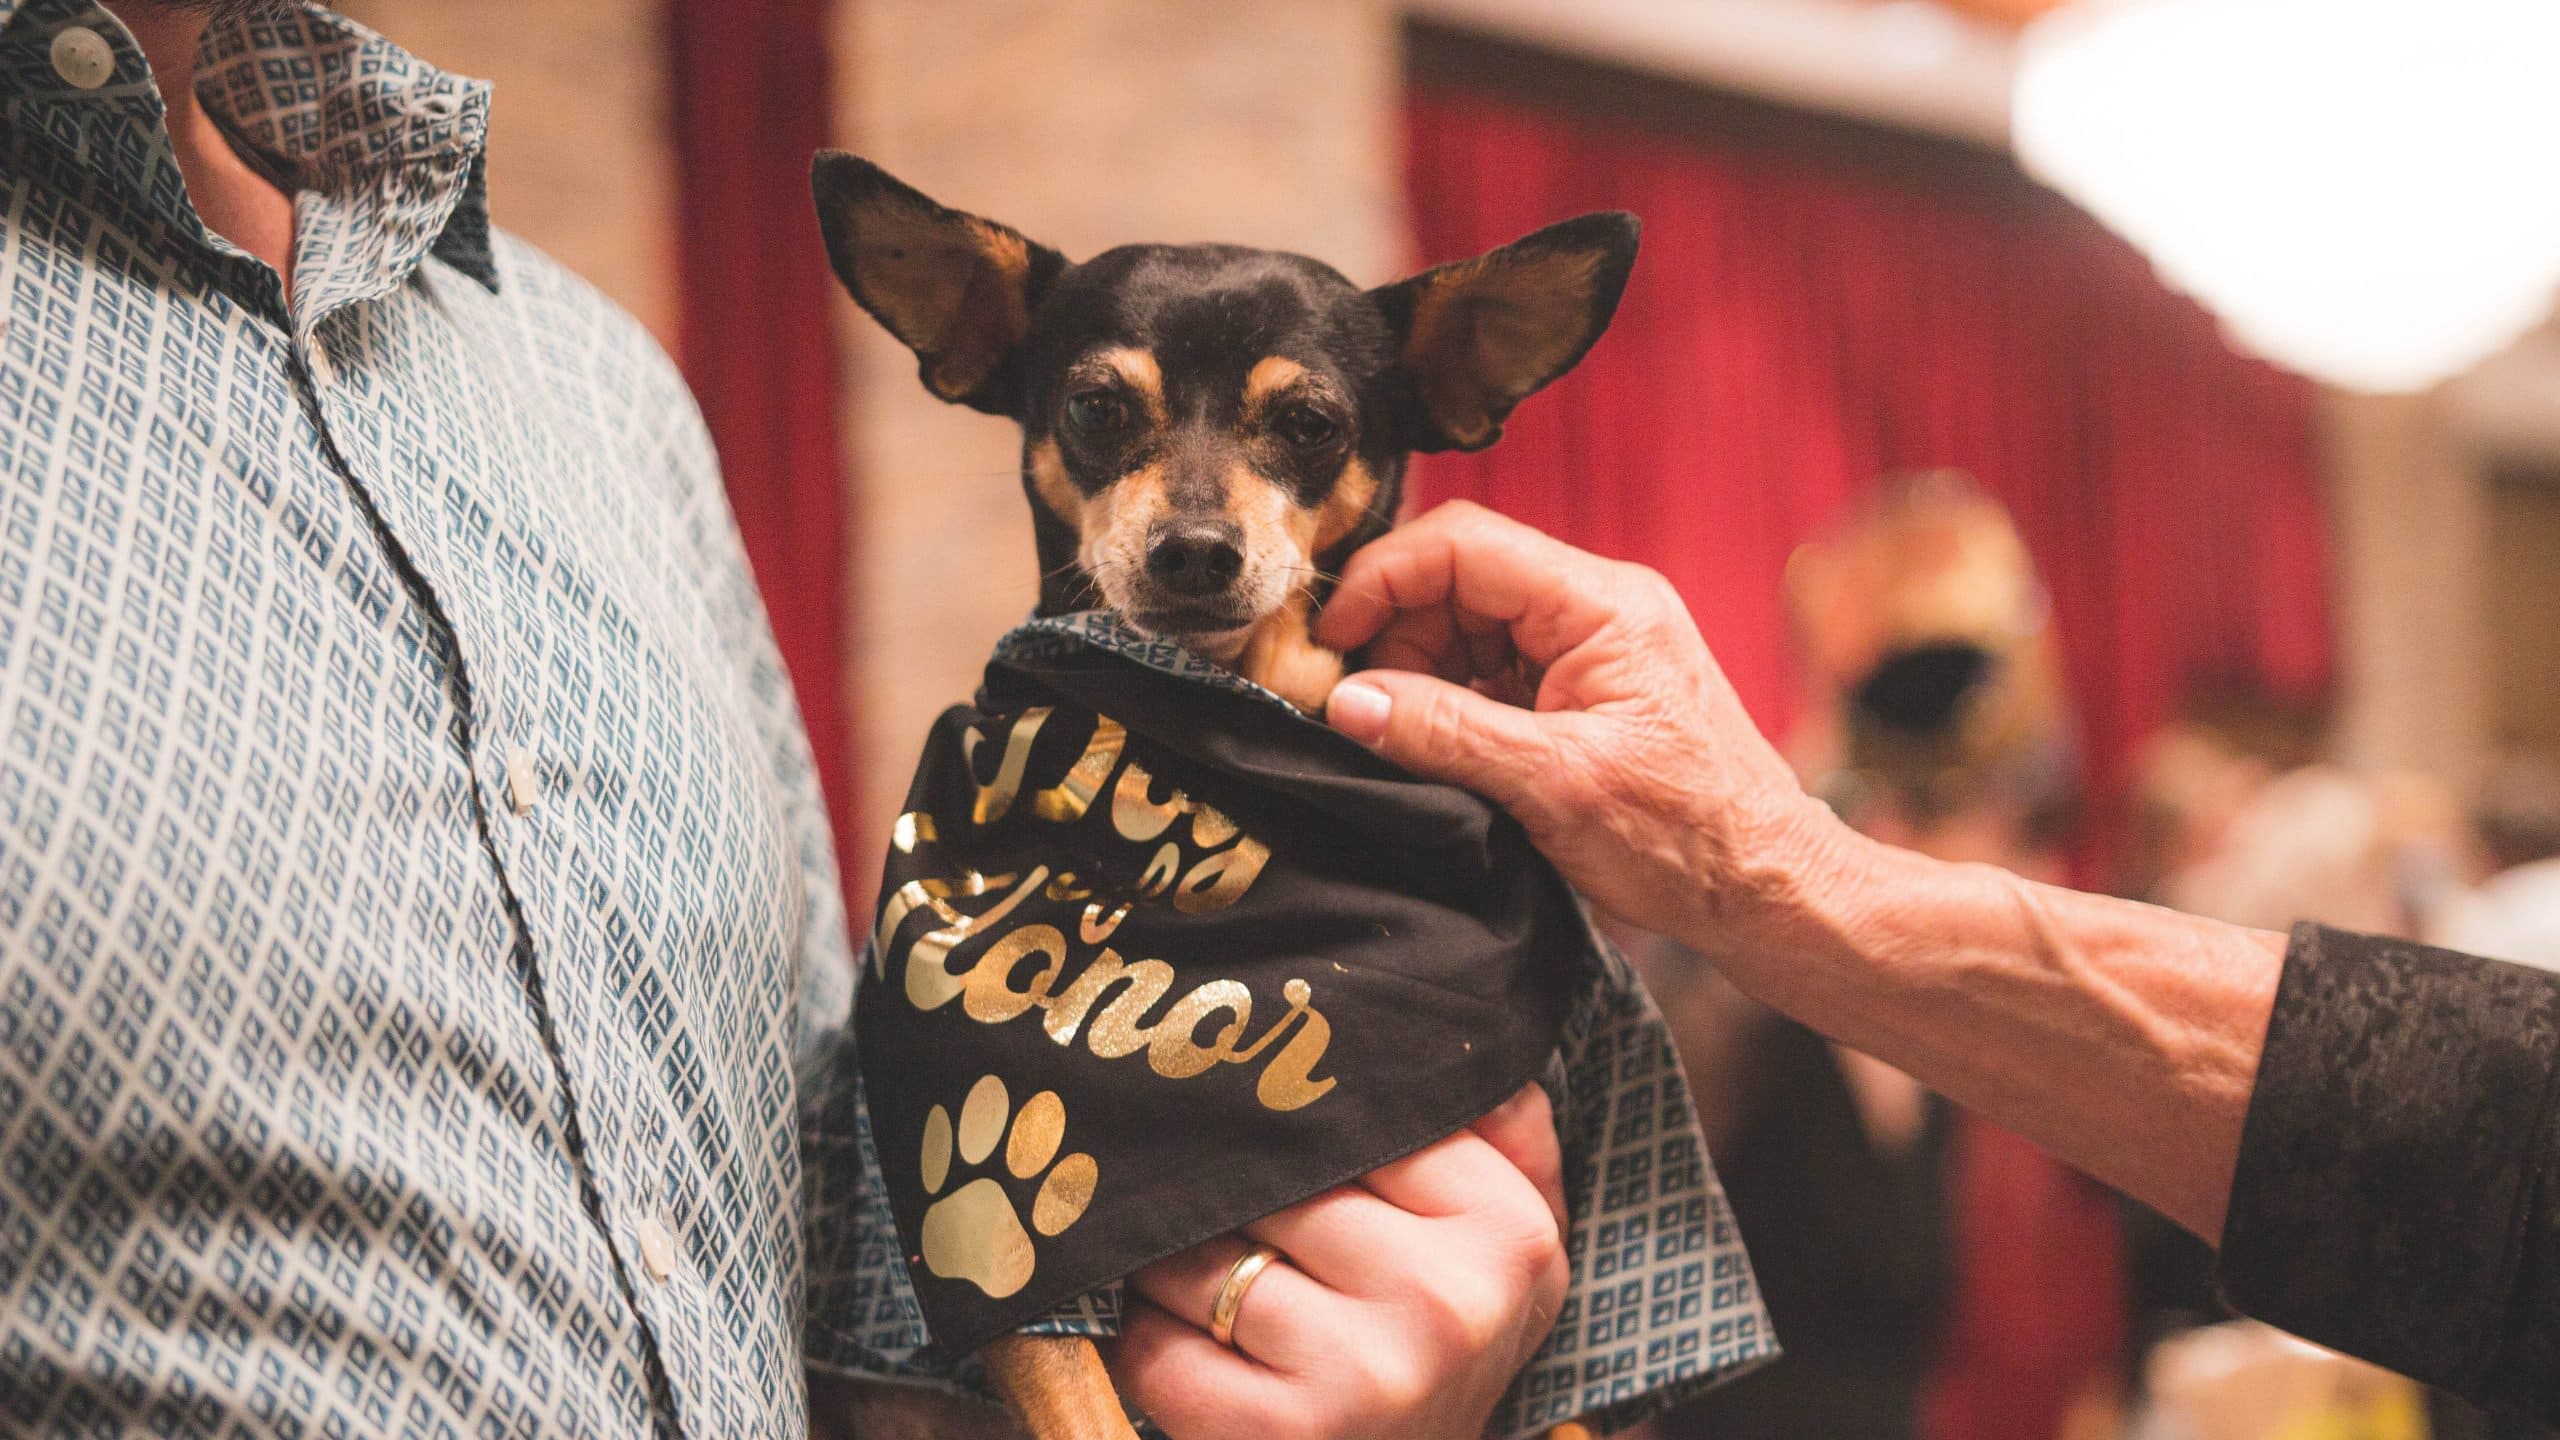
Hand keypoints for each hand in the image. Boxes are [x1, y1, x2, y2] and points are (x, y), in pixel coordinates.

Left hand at [1109, 1084, 1568, 1439]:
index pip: (1363, 1118)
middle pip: (1274, 1184)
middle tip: (1208, 1192)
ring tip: (1195, 1272)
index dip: (1295, 1124)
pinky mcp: (1285, 1437)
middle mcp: (1447, 1301)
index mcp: (1509, 1231)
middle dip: (1227, 1190)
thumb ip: (1496, 1125)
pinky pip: (1159, 1349)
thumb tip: (1436, 1019)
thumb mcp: (1506, 1240)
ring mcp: (1368, 1374)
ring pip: (1204, 1258)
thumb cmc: (1443, 1345)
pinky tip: (1179, 1341)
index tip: (1261, 1120)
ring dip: (1173, 1263)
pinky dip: (1146, 1340)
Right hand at [1313, 500, 1842, 964]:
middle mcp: (1598, 608)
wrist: (1766, 888)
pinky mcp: (1583, 692)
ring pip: (1469, 628)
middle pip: (1459, 580)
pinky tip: (1438, 754)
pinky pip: (1492, 673)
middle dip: (1396, 635)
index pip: (1463, 544)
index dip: (1382, 580)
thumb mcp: (1554, 786)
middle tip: (1358, 707)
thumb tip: (1348, 702)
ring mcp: (1591, 649)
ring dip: (1420, 676)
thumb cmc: (1688, 839)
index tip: (1330, 640)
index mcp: (1603, 605)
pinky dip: (1451, 706)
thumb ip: (1445, 735)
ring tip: (1400, 742)